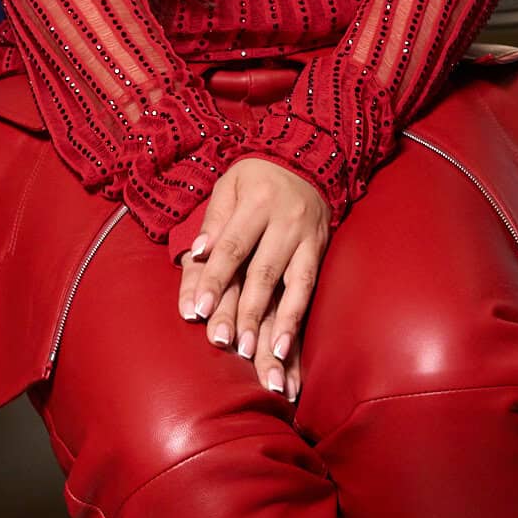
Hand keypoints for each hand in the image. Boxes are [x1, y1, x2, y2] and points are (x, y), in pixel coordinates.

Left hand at [178, 159, 330, 400]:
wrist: (306, 160)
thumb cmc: (255, 180)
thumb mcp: (228, 188)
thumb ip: (213, 223)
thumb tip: (198, 253)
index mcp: (258, 202)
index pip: (233, 247)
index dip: (214, 279)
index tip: (199, 311)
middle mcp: (286, 221)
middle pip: (261, 273)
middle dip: (242, 312)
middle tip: (224, 343)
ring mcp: (307, 239)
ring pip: (289, 287)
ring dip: (273, 325)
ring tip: (259, 358)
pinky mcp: (319, 252)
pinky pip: (308, 291)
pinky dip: (294, 320)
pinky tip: (283, 348)